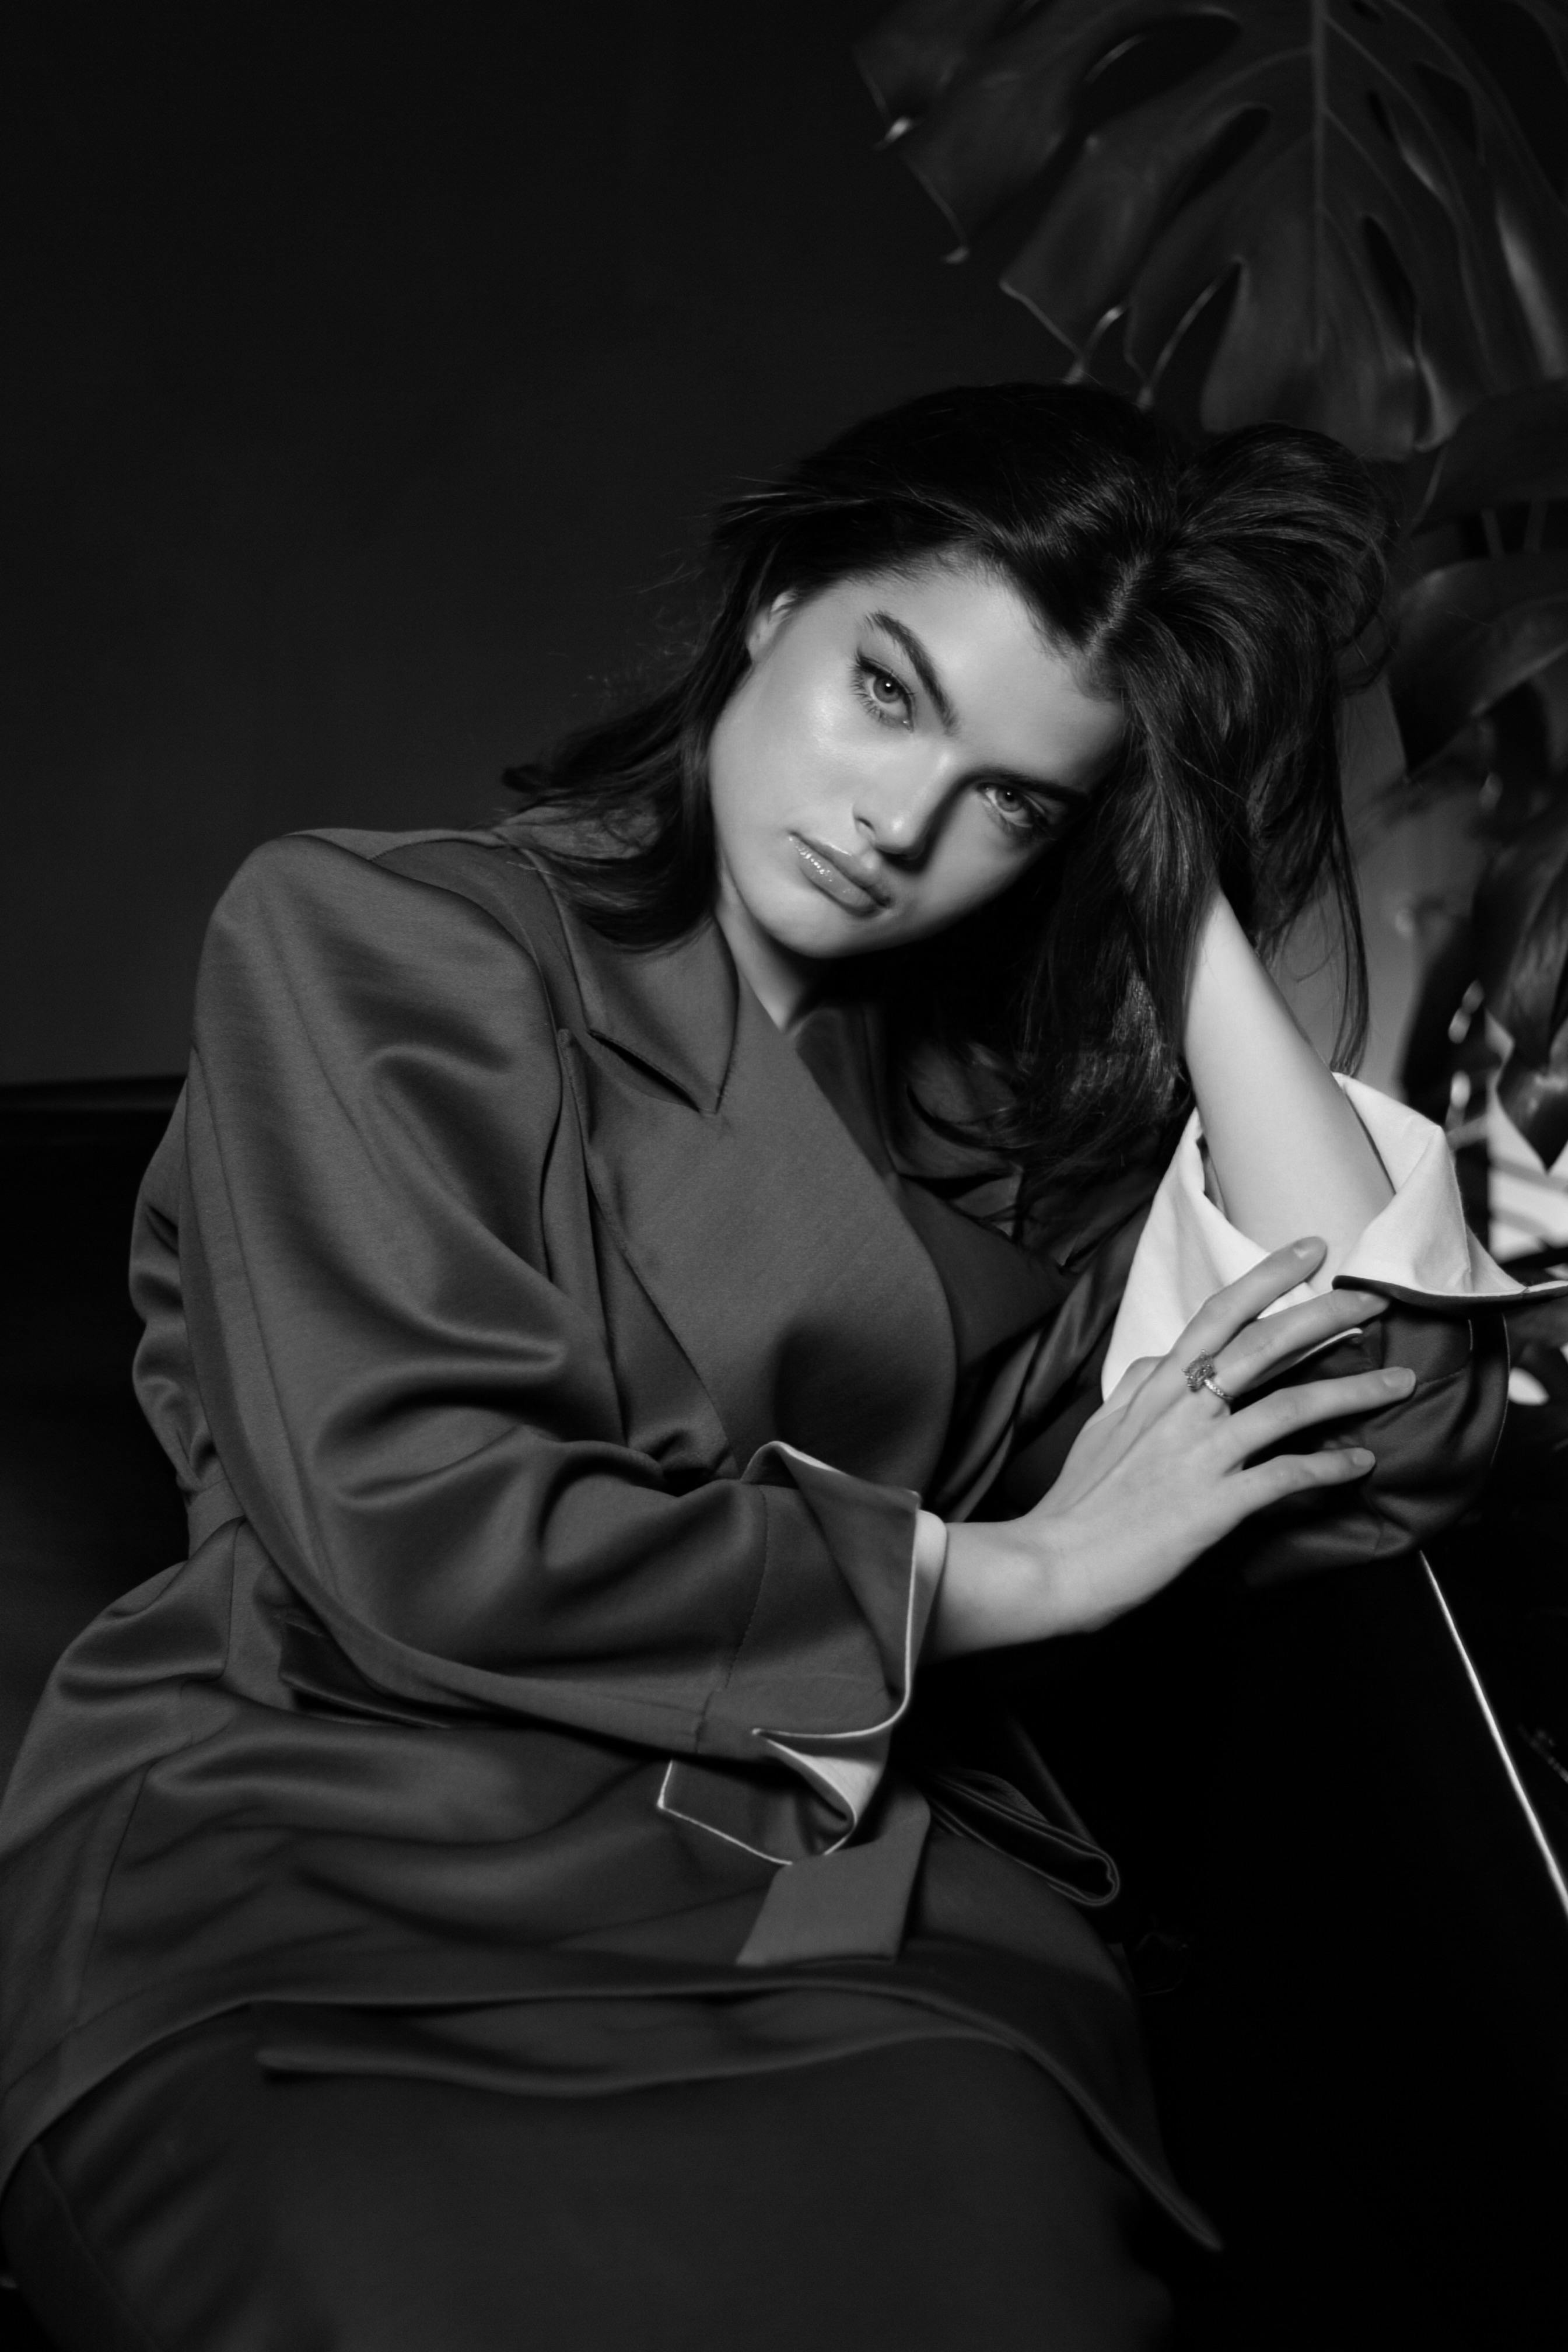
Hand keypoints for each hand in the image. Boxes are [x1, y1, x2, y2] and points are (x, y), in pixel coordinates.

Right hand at [928, 1238, 1412, 1658]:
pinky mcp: (1215, 1504)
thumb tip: (1162, 1359)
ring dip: (1353, 1392)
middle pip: (1264, 1344)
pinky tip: (1361, 1462)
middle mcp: (1181, 1410)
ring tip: (1399, 1382)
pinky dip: (1330, 1467)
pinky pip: (1287, 1476)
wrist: (1053, 1563)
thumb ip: (1136, 1387)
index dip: (1268, 1277)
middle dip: (1326, 1314)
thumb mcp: (1101, 1428)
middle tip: (1375, 1297)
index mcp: (1155, 1388)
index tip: (1311, 1249)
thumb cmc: (1077, 1502)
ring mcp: (1200, 1454)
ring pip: (1289, 1406)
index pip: (1218, 1314)